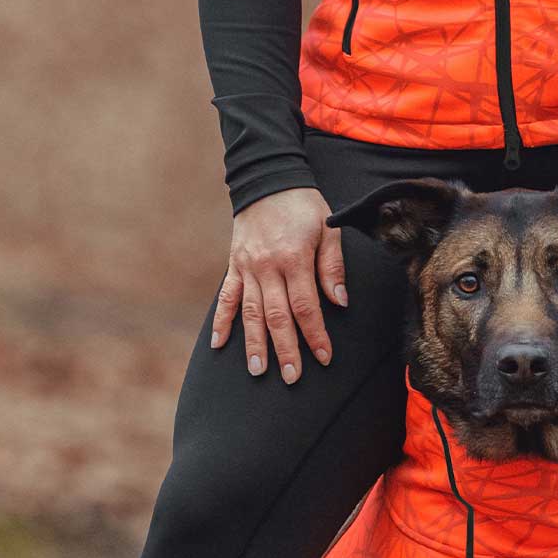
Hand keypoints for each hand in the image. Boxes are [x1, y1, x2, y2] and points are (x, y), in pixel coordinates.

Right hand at [212, 186, 347, 382]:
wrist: (268, 179)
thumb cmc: (304, 205)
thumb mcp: (328, 228)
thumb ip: (333, 266)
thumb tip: (339, 302)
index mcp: (294, 258)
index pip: (306, 306)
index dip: (315, 334)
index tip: (325, 357)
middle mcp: (268, 267)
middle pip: (277, 316)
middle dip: (285, 349)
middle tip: (291, 377)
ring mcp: (247, 267)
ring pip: (250, 312)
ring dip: (254, 343)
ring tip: (258, 370)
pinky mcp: (234, 265)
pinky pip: (226, 297)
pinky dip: (222, 321)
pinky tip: (218, 344)